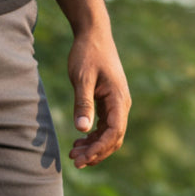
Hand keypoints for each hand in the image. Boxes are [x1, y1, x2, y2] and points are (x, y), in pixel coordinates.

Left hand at [67, 28, 130, 168]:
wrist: (93, 35)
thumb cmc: (87, 54)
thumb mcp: (82, 78)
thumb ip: (83, 103)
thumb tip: (82, 129)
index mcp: (118, 99)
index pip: (114, 132)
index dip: (99, 149)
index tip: (82, 158)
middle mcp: (121, 104)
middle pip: (113, 139)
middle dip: (96, 153)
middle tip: (74, 161)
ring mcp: (116, 105)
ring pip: (109, 135)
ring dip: (93, 147)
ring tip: (73, 153)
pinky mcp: (109, 103)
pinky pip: (104, 127)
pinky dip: (93, 137)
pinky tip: (78, 141)